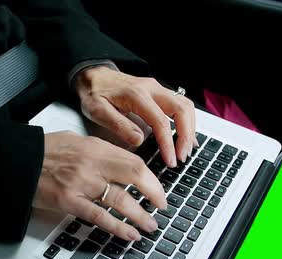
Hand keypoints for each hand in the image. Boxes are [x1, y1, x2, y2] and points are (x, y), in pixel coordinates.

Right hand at [33, 131, 166, 240]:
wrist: (17, 160)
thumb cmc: (43, 151)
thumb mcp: (74, 141)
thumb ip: (98, 151)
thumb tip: (118, 161)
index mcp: (95, 147)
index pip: (133, 161)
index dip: (151, 178)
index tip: (158, 189)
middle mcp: (92, 163)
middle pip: (135, 175)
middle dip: (154, 194)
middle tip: (161, 207)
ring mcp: (81, 183)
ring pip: (121, 199)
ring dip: (140, 215)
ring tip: (149, 226)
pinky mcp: (68, 201)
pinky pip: (99, 216)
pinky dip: (117, 227)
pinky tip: (129, 234)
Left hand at [74, 66, 197, 167]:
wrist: (92, 75)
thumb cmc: (93, 93)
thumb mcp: (97, 111)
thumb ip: (118, 125)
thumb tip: (139, 140)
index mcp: (136, 96)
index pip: (160, 122)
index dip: (168, 143)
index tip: (171, 160)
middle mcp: (151, 89)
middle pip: (181, 110)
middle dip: (186, 135)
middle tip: (182, 156)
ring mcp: (157, 89)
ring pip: (185, 105)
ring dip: (189, 128)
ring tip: (185, 149)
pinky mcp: (158, 92)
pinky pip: (180, 105)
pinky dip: (187, 121)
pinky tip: (185, 136)